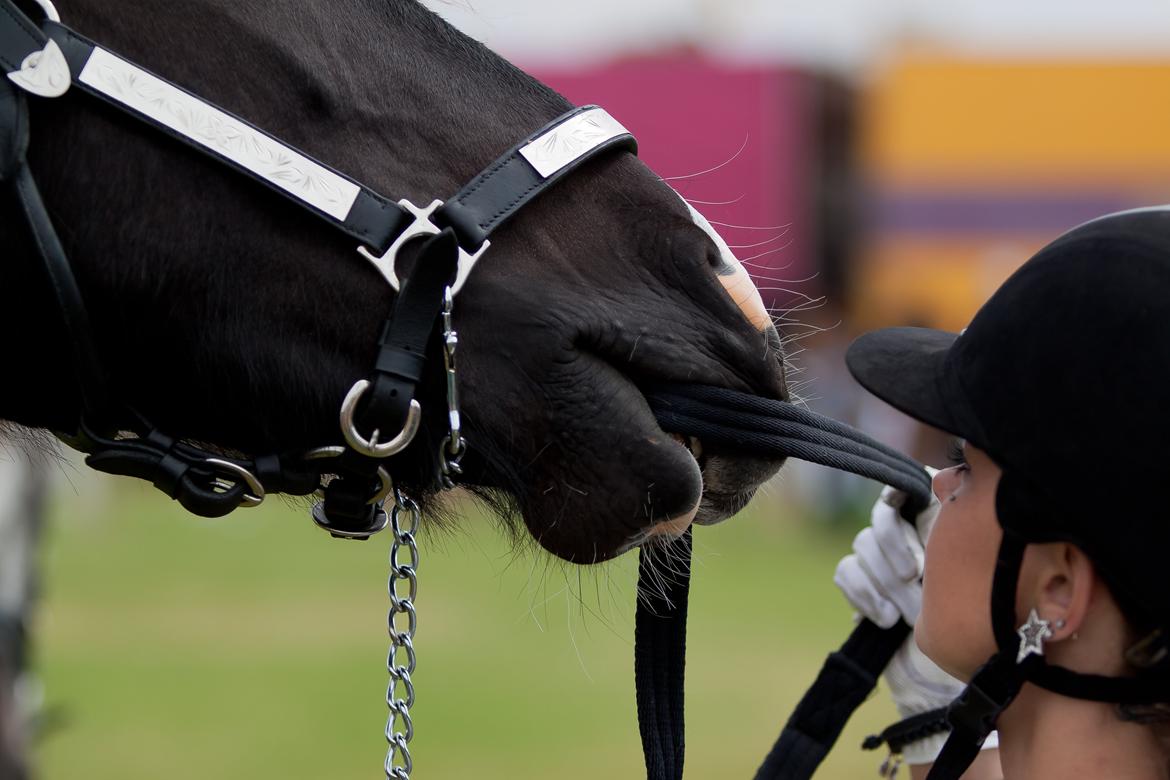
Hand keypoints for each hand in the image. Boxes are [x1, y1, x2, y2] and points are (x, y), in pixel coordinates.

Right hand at [834, 478, 998, 764]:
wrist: (959, 671)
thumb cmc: (981, 617)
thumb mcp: (980, 570)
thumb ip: (962, 526)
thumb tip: (944, 481)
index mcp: (936, 518)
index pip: (905, 492)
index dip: (904, 517)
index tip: (918, 557)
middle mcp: (906, 529)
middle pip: (882, 520)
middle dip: (897, 554)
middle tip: (916, 582)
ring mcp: (880, 555)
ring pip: (864, 544)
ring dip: (885, 581)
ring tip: (908, 614)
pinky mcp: (860, 580)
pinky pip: (846, 570)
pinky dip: (863, 594)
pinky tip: (886, 618)